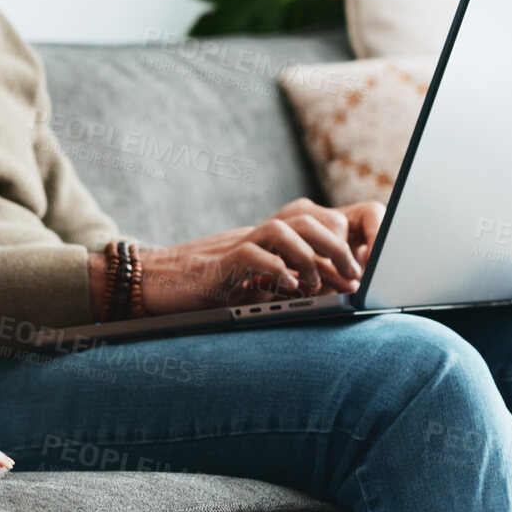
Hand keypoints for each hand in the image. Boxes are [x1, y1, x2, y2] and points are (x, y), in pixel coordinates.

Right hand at [130, 197, 386, 315]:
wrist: (152, 284)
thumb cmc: (204, 289)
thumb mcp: (252, 287)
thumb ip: (285, 283)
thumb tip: (329, 291)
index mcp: (268, 241)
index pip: (314, 225)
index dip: (341, 244)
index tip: (358, 274)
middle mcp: (256, 236)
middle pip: (307, 220)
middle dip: (336, 247)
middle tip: (351, 277)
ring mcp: (237, 245)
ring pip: (283, 230)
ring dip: (309, 256)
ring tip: (319, 284)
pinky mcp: (219, 263)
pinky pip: (252, 255)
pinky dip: (274, 270)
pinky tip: (288, 288)